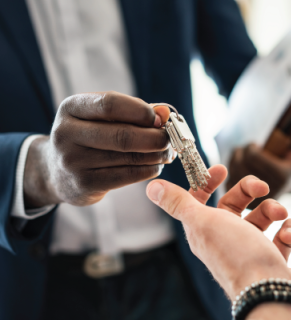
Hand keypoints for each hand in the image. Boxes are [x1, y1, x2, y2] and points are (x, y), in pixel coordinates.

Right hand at [24, 91, 174, 207]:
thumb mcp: (101, 117)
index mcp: (71, 108)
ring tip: (167, 153)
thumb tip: (165, 111)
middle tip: (169, 139)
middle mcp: (67, 133)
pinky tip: (156, 166)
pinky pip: (127, 176)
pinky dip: (148, 170)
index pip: (110, 104)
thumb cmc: (88, 137)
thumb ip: (133, 111)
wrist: (56, 171)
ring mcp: (73, 161)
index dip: (141, 111)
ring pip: (128, 157)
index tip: (161, 118)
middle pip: (122, 135)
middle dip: (154, 137)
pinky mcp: (84, 184)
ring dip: (156, 155)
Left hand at [146, 165, 290, 299]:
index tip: (222, 170)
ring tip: (280, 215)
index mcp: (204, 229)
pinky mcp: (272, 257)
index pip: (200, 200)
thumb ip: (178, 203)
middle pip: (234, 204)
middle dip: (249, 190)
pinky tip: (288, 233)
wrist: (270, 291)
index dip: (208, 182)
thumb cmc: (236, 254)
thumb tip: (152, 187)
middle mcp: (225, 238)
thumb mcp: (202, 222)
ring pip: (261, 217)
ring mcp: (250, 248)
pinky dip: (289, 229)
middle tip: (262, 188)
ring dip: (273, 209)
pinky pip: (282, 234)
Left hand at [227, 118, 290, 207]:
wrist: (285, 185)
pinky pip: (228, 181)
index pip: (253, 156)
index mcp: (282, 176)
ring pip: (232, 170)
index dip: (251, 146)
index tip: (255, 144)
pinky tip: (239, 167)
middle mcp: (268, 190)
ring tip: (244, 157)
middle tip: (248, 149)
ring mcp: (255, 198)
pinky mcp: (244, 203)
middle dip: (242, 151)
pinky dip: (231, 172)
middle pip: (241, 162)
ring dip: (235, 159)